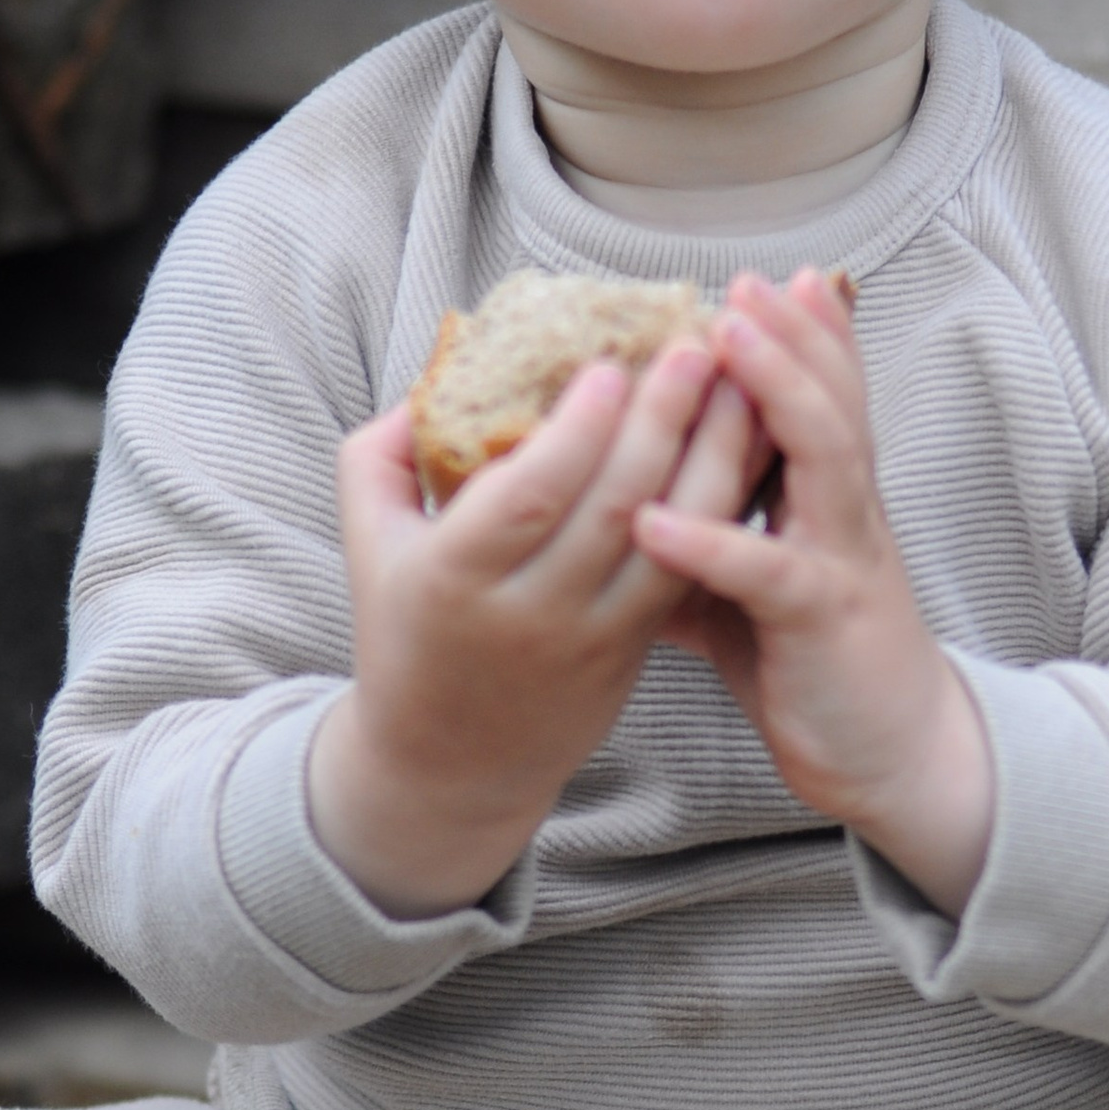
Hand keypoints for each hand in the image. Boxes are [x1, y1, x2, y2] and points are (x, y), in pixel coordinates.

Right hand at [309, 339, 768, 915]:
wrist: (451, 761)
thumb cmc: (407, 632)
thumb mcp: (367, 546)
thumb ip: (380, 457)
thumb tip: (434, 379)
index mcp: (455, 580)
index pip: (531, 496)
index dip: (579, 429)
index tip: (612, 363)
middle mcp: (530, 614)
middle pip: (613, 509)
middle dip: (662, 421)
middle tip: (696, 348)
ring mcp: (590, 638)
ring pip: (668, 541)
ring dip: (713, 459)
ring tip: (740, 385)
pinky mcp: (633, 651)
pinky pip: (687, 569)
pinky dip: (720, 508)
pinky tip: (741, 451)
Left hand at [633, 271, 994, 917]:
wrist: (897, 755)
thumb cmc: (818, 667)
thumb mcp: (751, 592)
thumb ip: (703, 545)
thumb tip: (628, 514)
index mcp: (830, 504)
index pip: (825, 400)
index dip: (804, 337)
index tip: (767, 278)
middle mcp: (845, 518)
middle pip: (829, 402)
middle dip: (791, 336)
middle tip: (746, 280)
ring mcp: (840, 562)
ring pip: (820, 457)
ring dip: (771, 394)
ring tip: (717, 342)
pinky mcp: (819, 622)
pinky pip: (764, 572)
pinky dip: (707, 544)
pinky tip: (652, 518)